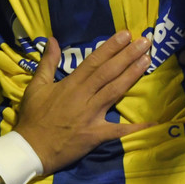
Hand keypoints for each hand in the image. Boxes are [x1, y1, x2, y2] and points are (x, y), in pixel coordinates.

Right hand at [13, 32, 152, 174]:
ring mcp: (91, 115)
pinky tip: (153, 121)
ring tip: (147, 60)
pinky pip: (118, 130)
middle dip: (127, 55)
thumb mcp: (36, 86)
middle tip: (145, 41)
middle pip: (108, 72)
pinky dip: (135, 127)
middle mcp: (84, 96)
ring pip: (115, 91)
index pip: (94, 61)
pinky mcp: (96, 134)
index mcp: (71, 84)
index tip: (126, 35)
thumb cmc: (33, 117)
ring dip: (132, 75)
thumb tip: (52, 39)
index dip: (111, 47)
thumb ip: (47, 62)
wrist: (31, 149)